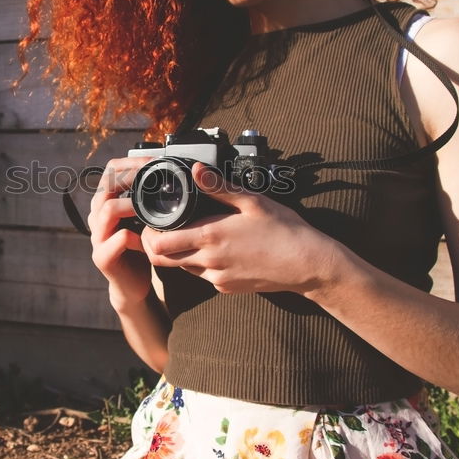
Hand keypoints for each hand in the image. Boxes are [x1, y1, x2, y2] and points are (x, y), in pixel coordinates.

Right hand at [87, 156, 154, 309]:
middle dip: (131, 179)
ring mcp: (97, 237)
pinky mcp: (103, 258)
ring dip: (132, 205)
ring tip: (150, 207)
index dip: (130, 163)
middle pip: (105, 187)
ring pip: (107, 210)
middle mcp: (96, 216)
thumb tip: (171, 173)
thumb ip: (147, 199)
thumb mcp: (144, 219)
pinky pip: (117, 239)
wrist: (132, 285)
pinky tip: (147, 239)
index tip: (154, 162)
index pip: (109, 171)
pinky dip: (135, 236)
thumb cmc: (140, 247)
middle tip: (155, 178)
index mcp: (105, 202)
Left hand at [141, 162, 336, 294]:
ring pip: (183, 268)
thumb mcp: (252, 201)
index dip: (150, 233)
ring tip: (195, 235)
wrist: (308, 265)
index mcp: (210, 236)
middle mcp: (208, 262)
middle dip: (158, 245)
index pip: (159, 244)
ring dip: (181, 253)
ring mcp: (217, 278)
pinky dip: (203, 264)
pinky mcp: (227, 288)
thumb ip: (218, 186)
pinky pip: (204, 277)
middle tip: (165, 229)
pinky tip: (219, 249)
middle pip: (163, 260)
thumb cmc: (284, 230)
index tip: (155, 221)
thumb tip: (195, 170)